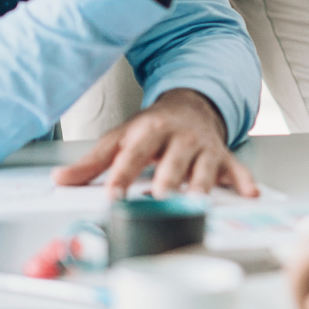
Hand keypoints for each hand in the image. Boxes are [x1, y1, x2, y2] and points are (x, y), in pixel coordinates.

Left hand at [52, 88, 259, 197]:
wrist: (191, 106)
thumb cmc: (153, 128)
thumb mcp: (120, 138)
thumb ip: (91, 163)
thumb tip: (59, 179)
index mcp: (150, 132)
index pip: (133, 155)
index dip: (123, 175)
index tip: (114, 195)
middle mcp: (178, 139)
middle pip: (173, 161)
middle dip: (167, 179)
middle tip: (160, 196)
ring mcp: (203, 148)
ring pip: (203, 168)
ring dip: (201, 185)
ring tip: (198, 201)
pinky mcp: (223, 157)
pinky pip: (236, 169)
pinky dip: (244, 181)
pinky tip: (248, 193)